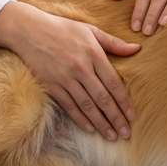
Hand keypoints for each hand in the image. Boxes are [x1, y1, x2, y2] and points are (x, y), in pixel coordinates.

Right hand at [0, 0, 139, 140]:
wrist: (29, 30)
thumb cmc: (63, 29)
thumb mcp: (90, 30)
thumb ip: (114, 43)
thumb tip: (137, 49)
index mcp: (93, 53)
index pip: (113, 83)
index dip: (124, 101)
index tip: (132, 116)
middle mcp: (81, 68)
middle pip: (102, 98)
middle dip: (116, 118)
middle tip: (125, 133)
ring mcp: (65, 78)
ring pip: (87, 106)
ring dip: (100, 123)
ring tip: (111, 136)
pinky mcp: (52, 85)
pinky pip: (69, 106)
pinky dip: (80, 119)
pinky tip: (90, 129)